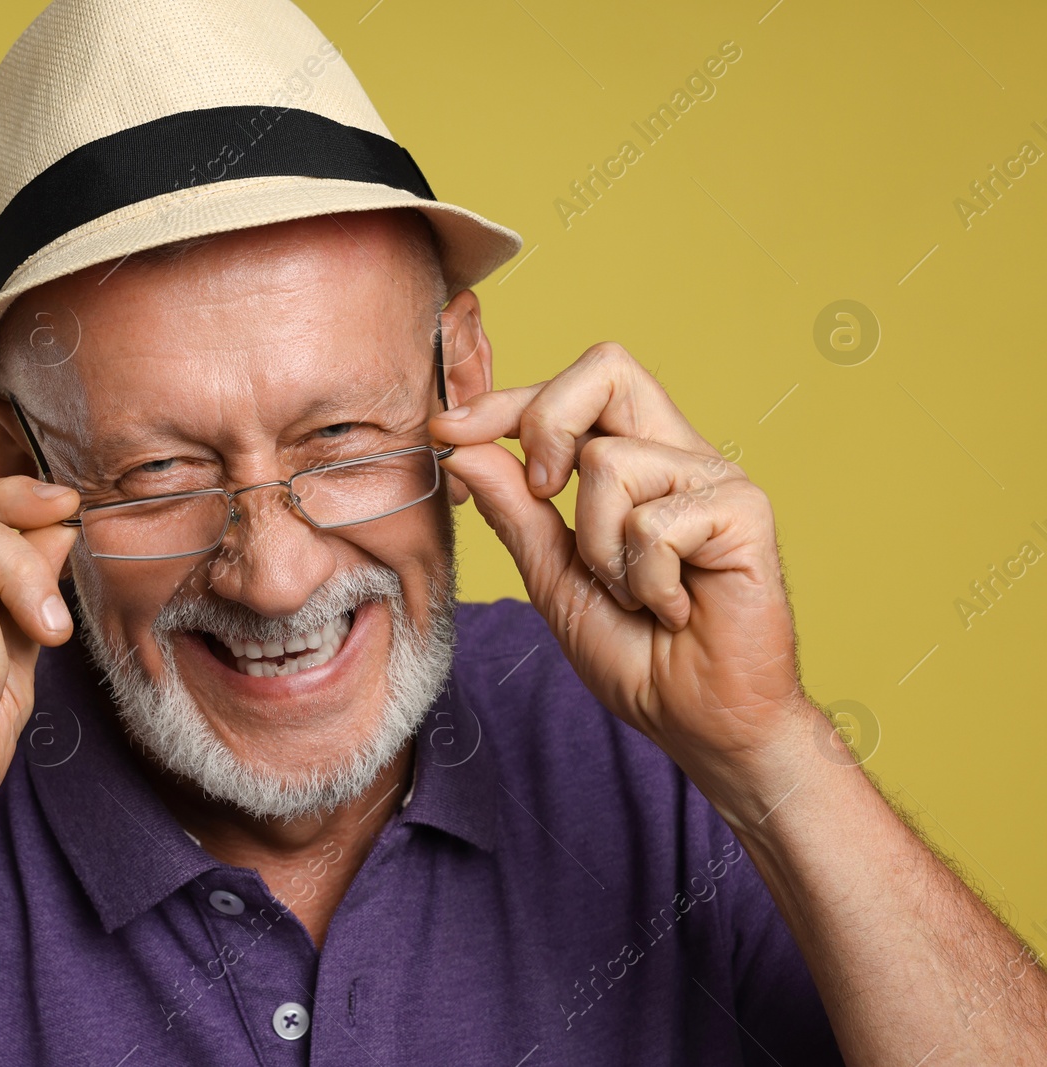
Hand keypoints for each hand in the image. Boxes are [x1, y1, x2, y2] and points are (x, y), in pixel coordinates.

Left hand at [431, 343, 814, 792]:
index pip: (571, 391)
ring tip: (635, 594)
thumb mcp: (554, 577)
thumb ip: (515, 511)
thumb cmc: (638, 654)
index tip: (447, 432)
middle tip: (542, 494)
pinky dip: (646, 579)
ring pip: (609, 462)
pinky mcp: (745, 511)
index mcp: (635, 463)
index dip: (505, 401)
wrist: (699, 722)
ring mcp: (714, 479)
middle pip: (607, 369)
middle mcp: (677, 457)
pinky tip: (673, 609)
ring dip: (599, 548)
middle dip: (545, 422)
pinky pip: (655, 521)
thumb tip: (464, 448)